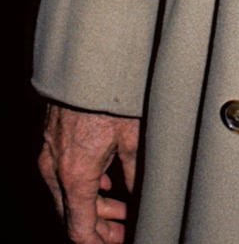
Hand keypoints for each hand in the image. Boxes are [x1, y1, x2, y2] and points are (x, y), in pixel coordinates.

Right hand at [38, 104, 140, 243]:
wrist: (85, 57)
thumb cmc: (110, 91)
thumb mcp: (133, 135)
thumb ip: (137, 172)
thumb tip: (146, 196)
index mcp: (75, 175)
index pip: (79, 230)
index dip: (100, 242)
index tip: (121, 241)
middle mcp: (55, 169)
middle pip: (72, 215)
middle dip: (100, 226)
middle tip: (126, 228)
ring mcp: (49, 154)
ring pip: (67, 195)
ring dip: (94, 205)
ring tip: (123, 205)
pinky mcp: (51, 140)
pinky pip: (63, 174)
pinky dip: (85, 184)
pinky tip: (107, 178)